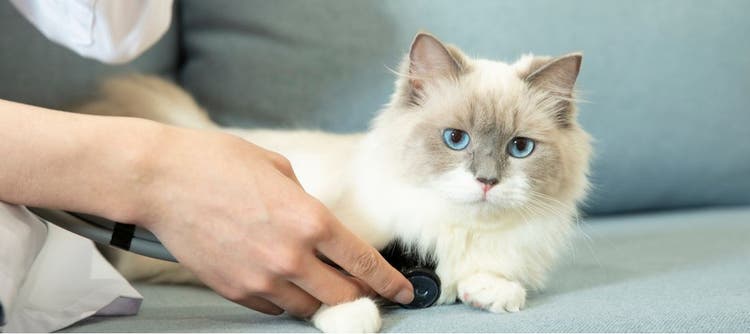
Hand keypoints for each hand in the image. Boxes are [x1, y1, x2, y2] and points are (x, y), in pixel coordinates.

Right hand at [128, 127, 413, 316]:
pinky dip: (285, 298)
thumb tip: (317, 227)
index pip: (363, 262)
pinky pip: (273, 307)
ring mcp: (261, 279)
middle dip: (359, 295)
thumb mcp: (278, 169)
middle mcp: (291, 256)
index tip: (404, 291)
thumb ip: (306, 203)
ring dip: (321, 300)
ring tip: (321, 286)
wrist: (161, 180)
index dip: (389, 281)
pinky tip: (282, 281)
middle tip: (363, 290)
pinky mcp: (235, 290)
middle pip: (341, 296)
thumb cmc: (218, 163)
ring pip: (308, 308)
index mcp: (310, 220)